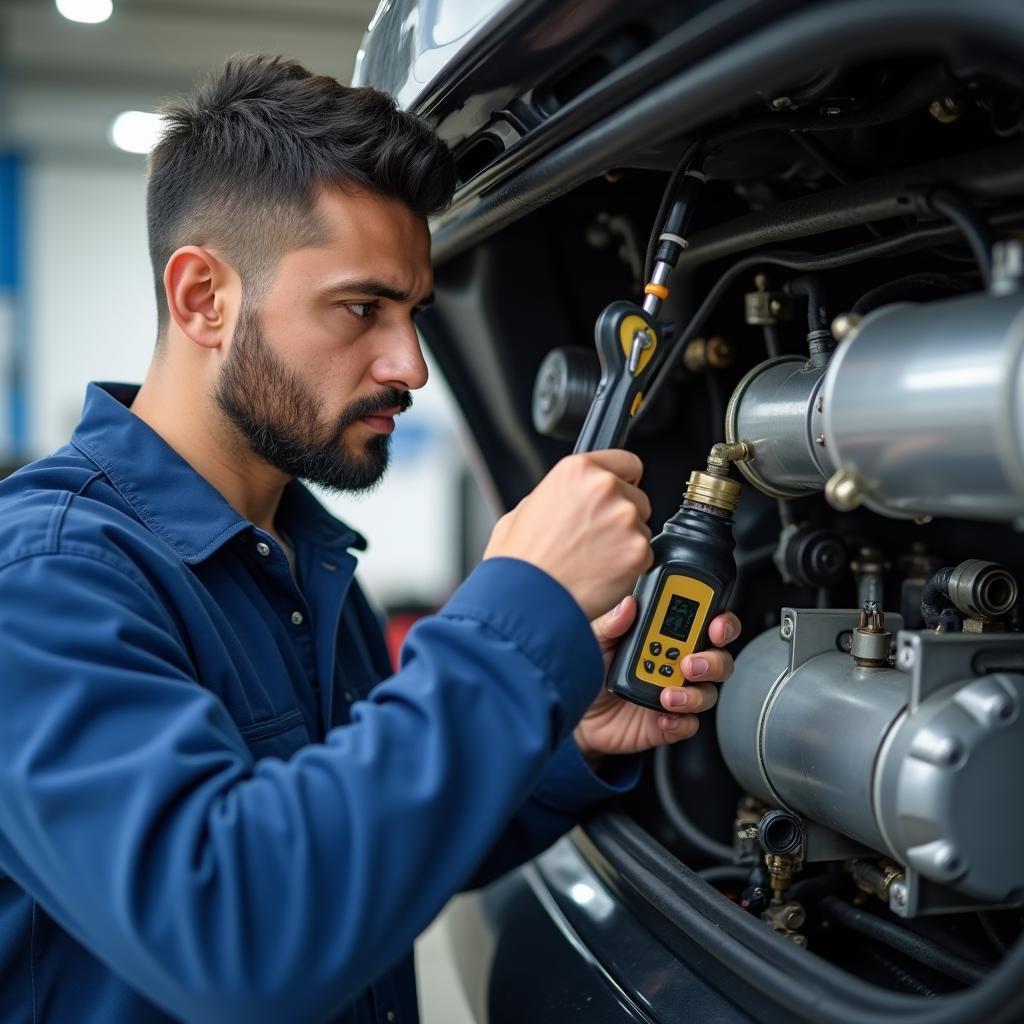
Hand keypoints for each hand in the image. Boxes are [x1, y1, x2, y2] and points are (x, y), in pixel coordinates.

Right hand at [482, 451, 652, 620]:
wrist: (526, 598)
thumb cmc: (521, 560)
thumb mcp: (526, 508)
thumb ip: (558, 493)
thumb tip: (569, 497)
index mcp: (577, 470)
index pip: (627, 462)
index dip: (622, 481)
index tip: (620, 493)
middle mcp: (604, 487)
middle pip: (636, 497)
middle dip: (621, 516)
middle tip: (594, 538)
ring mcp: (624, 518)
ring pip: (641, 527)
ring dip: (625, 542)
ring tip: (593, 558)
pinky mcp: (638, 550)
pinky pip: (644, 555)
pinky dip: (629, 566)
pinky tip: (601, 572)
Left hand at [573, 597, 740, 764]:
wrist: (576, 712)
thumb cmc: (590, 669)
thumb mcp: (595, 641)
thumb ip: (610, 623)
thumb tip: (628, 605)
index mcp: (666, 638)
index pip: (705, 625)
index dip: (721, 622)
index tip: (715, 625)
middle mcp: (678, 665)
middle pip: (719, 659)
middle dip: (713, 661)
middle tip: (690, 664)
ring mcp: (677, 694)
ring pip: (708, 693)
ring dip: (694, 694)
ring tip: (668, 695)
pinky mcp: (669, 723)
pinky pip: (689, 724)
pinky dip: (681, 722)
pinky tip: (664, 718)